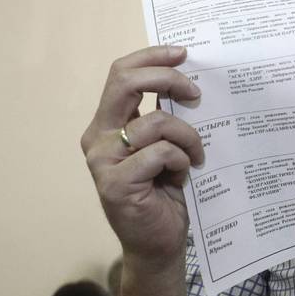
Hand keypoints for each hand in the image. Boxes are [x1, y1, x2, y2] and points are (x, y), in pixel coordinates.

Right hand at [80, 46, 204, 271]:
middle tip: (196, 92)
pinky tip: (183, 176)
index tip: (183, 53)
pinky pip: (162, 152)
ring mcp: (103, 161)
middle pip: (125, 83)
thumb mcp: (165, 145)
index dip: (151, 57)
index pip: (120, 73)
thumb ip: (164, 115)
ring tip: (195, 156)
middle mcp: (98, 138)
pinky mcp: (117, 183)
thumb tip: (186, 78)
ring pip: (156, 121)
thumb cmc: (164, 193)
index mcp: (107, 124)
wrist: (159, 243)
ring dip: (188, 136)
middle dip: (167, 78)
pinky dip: (182, 160)